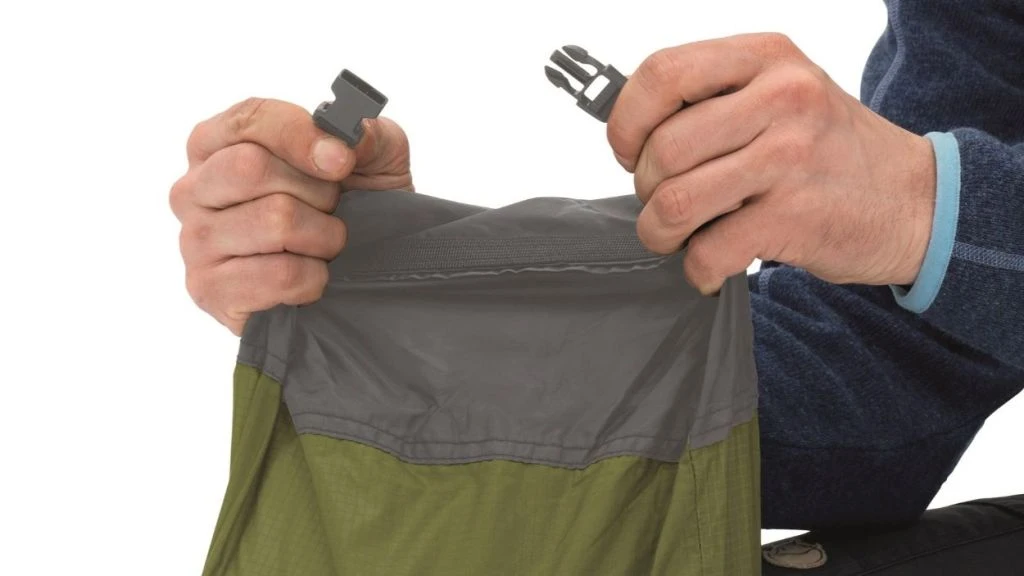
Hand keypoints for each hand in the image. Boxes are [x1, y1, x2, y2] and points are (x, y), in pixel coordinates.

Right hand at [169, 97, 411, 334]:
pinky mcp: (209, 290)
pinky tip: (311, 277)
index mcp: (219, 143)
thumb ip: (367, 134)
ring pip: (274, 222)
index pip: (248, 119)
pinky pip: (279, 275)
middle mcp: (194, 188)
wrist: (358, 277)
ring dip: (322, 237)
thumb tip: (348, 136)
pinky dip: (313, 278)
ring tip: (324, 245)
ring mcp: (195, 241)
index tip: (342, 160)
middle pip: (250, 167)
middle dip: (315, 191)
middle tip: (333, 210)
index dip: (300, 136)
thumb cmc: (353, 208)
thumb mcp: (375, 161)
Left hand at [607, 33, 935, 293]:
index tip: (628, 150)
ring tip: (678, 236)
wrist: (916, 199)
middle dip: (645, 188)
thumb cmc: (831, 149)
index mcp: (766, 58)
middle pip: (662, 148)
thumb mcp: (782, 94)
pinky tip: (711, 265)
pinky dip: (697, 268)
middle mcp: (781, 98)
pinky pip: (708, 250)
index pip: (662, 74)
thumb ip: (716, 99)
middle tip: (664, 201)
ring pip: (674, 202)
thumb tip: (631, 131)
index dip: (627, 121)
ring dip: (660, 232)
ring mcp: (790, 157)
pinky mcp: (796, 216)